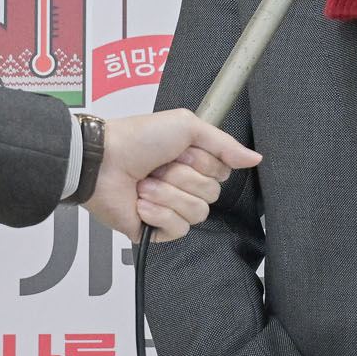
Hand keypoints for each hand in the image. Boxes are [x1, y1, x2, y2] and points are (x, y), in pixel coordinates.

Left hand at [84, 108, 260, 241]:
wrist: (101, 161)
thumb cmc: (137, 138)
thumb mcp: (187, 126)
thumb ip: (224, 144)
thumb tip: (255, 158)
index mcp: (192, 161)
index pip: (223, 173)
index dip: (204, 163)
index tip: (182, 152)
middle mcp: (183, 184)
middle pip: (212, 194)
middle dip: (182, 178)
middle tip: (159, 167)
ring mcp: (169, 208)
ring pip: (197, 213)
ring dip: (168, 194)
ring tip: (145, 183)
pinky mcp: (155, 229)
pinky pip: (177, 229)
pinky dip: (158, 213)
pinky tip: (141, 203)